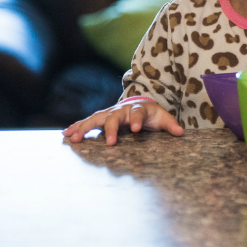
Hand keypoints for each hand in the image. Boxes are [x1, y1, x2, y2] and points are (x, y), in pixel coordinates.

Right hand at [62, 98, 183, 145]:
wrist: (139, 104)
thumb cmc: (151, 114)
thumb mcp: (162, 117)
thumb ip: (170, 124)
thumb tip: (180, 132)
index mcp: (138, 109)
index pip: (138, 114)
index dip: (138, 120)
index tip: (137, 129)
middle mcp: (121, 110)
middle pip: (114, 117)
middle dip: (111, 129)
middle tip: (109, 142)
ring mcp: (109, 113)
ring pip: (96, 119)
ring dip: (85, 128)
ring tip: (73, 138)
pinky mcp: (101, 119)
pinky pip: (87, 122)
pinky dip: (77, 127)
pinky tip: (66, 135)